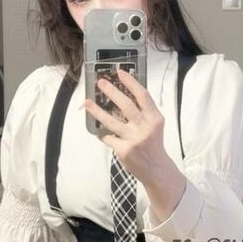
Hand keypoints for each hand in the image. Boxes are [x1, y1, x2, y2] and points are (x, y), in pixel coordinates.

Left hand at [81, 68, 167, 182]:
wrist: (156, 169)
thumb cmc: (153, 144)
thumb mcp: (154, 125)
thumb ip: (143, 112)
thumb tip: (122, 95)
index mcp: (154, 118)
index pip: (142, 95)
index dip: (131, 82)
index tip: (120, 72)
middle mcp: (145, 127)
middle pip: (126, 105)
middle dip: (111, 91)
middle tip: (101, 83)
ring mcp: (134, 139)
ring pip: (111, 121)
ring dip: (97, 111)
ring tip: (86, 102)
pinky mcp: (124, 150)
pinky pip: (108, 137)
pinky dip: (102, 134)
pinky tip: (99, 132)